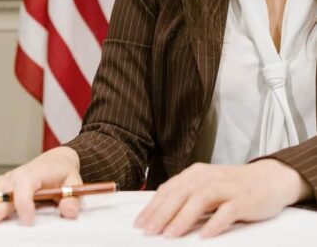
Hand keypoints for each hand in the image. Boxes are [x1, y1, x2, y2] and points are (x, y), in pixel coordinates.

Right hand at [0, 146, 81, 229]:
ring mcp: (6, 180)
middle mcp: (16, 176)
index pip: (25, 186)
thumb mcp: (73, 182)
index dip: (24, 203)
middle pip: (1, 194)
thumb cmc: (63, 171)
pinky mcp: (1, 185)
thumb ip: (71, 197)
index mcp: (34, 174)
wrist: (57, 159)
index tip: (27, 220)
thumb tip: (70, 211)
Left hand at [134, 159, 312, 238]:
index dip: (153, 206)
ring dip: (183, 218)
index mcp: (195, 173)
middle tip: (149, 231)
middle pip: (180, 194)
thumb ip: (187, 196)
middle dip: (162, 213)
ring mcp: (226, 187)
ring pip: (199, 200)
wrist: (269, 178)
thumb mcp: (206, 186)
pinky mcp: (243, 199)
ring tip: (170, 235)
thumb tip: (161, 214)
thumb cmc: (233, 186)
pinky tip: (205, 235)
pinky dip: (215, 222)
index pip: (169, 189)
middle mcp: (208, 177)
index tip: (140, 223)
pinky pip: (227, 211)